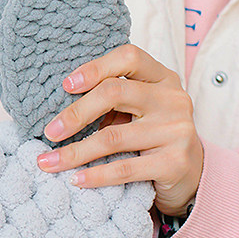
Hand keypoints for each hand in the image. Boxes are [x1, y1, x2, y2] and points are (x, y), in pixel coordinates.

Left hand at [36, 44, 202, 216]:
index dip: (95, 68)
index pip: (129, 58)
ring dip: (74, 152)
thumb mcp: (137, 111)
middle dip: (75, 113)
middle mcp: (172, 99)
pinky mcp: (174, 163)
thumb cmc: (150, 136)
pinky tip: (75, 179)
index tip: (66, 86)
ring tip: (48, 163)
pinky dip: (95, 175)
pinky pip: (125, 169)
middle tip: (49, 132)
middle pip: (115, 93)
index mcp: (162, 78)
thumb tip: (56, 113)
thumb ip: (110, 102)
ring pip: (113, 137)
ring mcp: (176, 131)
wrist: (190, 174)